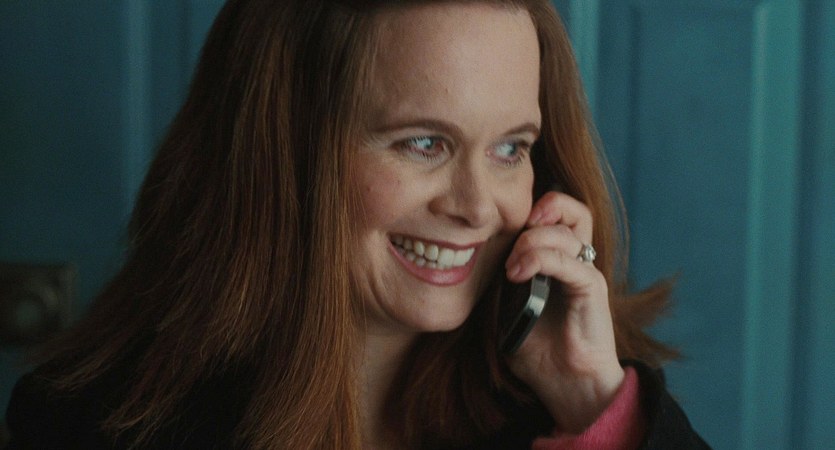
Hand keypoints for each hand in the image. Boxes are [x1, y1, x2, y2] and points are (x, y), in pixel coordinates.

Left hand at [503, 191, 624, 432]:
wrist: (568, 386)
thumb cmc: (538, 353)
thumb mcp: (507, 312)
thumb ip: (499, 285)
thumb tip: (469, 264)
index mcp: (557, 263)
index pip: (553, 215)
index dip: (531, 209)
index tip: (500, 224)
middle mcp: (575, 262)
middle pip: (570, 209)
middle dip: (541, 208)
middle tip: (513, 228)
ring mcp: (585, 272)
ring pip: (567, 230)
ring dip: (532, 240)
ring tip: (510, 266)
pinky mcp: (593, 288)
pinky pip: (569, 260)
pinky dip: (541, 259)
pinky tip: (517, 274)